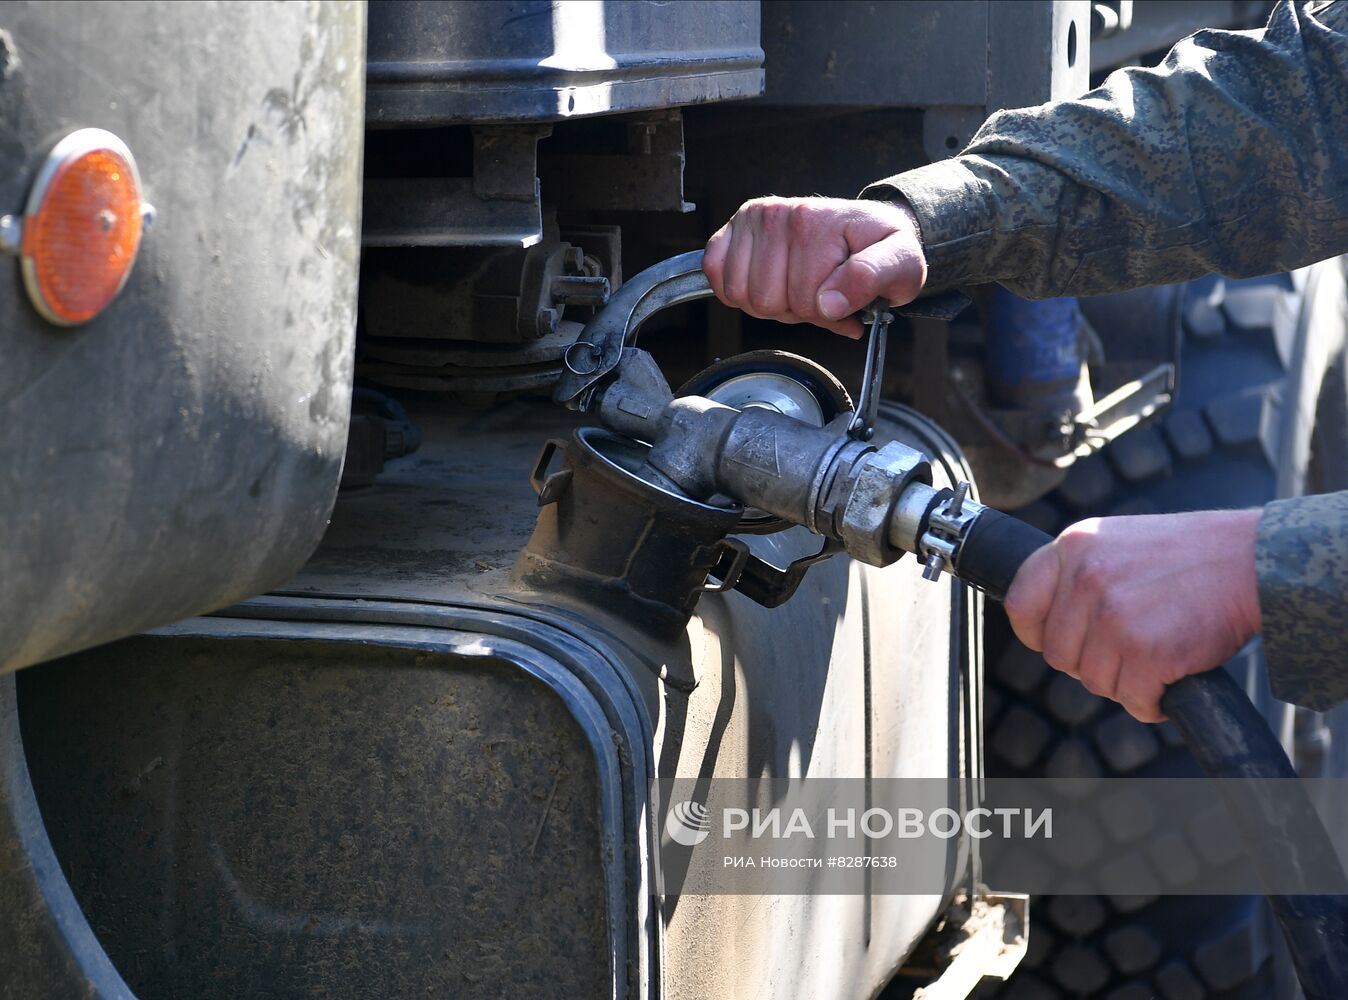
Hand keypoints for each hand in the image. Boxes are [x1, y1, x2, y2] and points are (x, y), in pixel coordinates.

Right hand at [702, 196, 926, 338]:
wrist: (871, 228)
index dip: (826, 315)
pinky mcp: (734, 228)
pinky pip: (715, 272)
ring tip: (798, 286)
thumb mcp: (901, 265)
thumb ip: (872, 279)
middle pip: (766, 302)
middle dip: (796, 310)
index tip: (846, 302)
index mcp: (814, 223)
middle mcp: (779, 215)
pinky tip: (765, 280)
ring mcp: (753, 219)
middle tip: (822, 293)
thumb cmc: (882, 248)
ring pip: (742, 295)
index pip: (802, 301)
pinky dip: (736, 288)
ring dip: (770, 303)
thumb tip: (829, 302)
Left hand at [1004, 510, 1262, 722]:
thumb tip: (1051, 622)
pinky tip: (1172, 676)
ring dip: (1126, 682)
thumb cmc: (1190, 554)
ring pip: (1095, 682)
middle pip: (1059, 655)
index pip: (1020, 604)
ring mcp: (1114, 617)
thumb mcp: (1118, 541)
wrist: (1252, 559)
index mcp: (1073, 547)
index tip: (1057, 641)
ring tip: (1159, 653)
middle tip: (1130, 649)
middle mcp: (1086, 579)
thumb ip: (1079, 573)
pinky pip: (1134, 700)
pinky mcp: (1147, 651)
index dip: (1036, 633)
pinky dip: (1153, 701)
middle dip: (1092, 663)